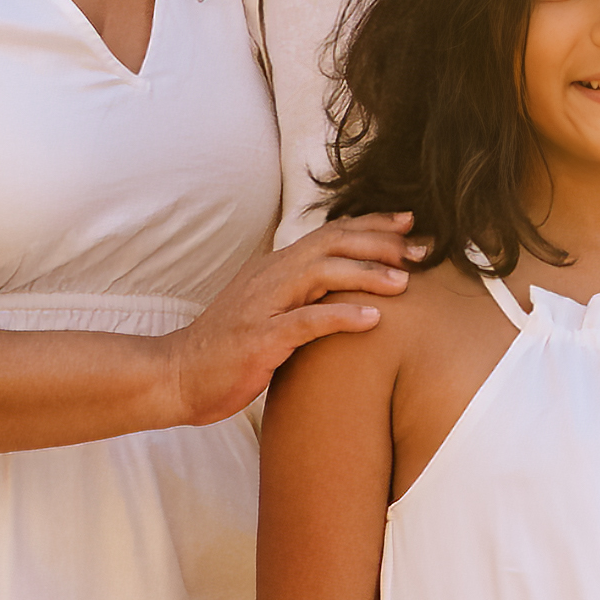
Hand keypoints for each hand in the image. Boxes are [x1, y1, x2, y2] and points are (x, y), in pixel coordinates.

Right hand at [156, 212, 417, 429]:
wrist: (176, 376)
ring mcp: (263, 305)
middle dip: (380, 242)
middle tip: (423, 249)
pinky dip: (342, 316)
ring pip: (321, 273)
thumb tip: (343, 289)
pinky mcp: (259, 338)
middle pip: (331, 243)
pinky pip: (306, 321)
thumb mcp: (267, 311)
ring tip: (404, 282)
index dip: (371, 225)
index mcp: (274, 268)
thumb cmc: (227, 350)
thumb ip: (300, 295)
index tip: (410, 223)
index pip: (328, 234)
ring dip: (366, 273)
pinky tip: (374, 319)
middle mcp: (270, 276)